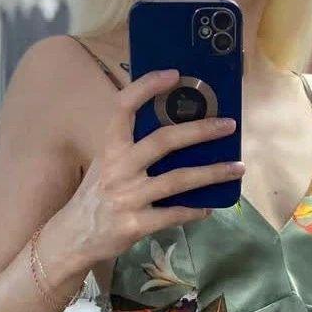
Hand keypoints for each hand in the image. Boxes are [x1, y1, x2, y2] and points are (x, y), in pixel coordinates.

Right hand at [61, 69, 244, 263]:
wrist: (73, 236)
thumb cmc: (96, 193)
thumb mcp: (106, 163)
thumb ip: (132, 147)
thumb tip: (178, 127)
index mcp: (109, 147)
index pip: (123, 107)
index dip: (147, 87)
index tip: (174, 74)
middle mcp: (117, 168)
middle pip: (163, 141)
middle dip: (200, 130)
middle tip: (229, 125)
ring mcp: (127, 197)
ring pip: (178, 180)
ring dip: (212, 173)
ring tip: (237, 167)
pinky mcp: (135, 224)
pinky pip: (174, 214)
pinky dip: (195, 210)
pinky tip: (211, 206)